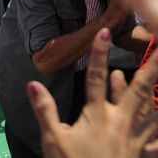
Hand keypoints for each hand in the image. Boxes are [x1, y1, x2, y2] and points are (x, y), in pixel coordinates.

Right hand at [28, 28, 157, 157]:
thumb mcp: (54, 139)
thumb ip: (45, 109)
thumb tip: (32, 83)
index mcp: (97, 115)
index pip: (97, 78)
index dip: (99, 54)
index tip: (103, 31)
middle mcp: (120, 120)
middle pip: (137, 89)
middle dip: (151, 66)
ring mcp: (136, 136)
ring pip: (150, 107)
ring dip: (155, 88)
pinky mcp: (143, 151)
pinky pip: (157, 135)